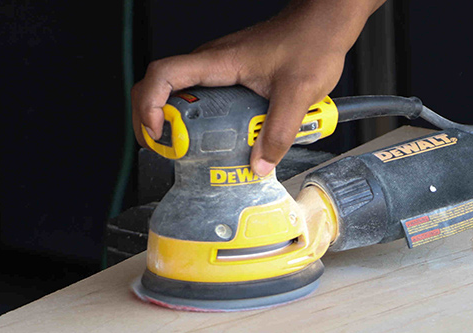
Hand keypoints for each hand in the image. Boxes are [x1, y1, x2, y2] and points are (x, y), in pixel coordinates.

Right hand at [131, 0, 382, 175]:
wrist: (323, 26)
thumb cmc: (310, 46)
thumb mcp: (297, 94)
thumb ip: (279, 132)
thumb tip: (259, 165)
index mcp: (218, 62)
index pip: (163, 75)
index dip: (149, 105)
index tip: (158, 133)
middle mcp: (212, 63)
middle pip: (161, 86)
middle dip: (153, 119)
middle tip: (165, 150)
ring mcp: (220, 68)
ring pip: (182, 92)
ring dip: (176, 120)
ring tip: (185, 151)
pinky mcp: (232, 75)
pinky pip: (204, 96)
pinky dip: (200, 118)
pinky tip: (216, 139)